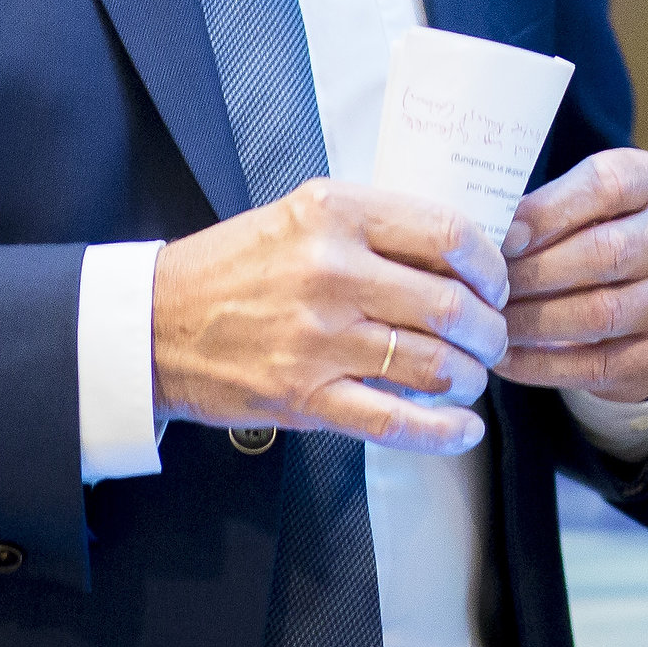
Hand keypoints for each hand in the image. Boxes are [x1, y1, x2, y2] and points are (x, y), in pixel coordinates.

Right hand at [151, 183, 507, 454]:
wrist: (153, 324)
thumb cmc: (234, 268)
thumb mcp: (302, 215)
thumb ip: (374, 226)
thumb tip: (458, 252)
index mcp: (335, 214)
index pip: (447, 234)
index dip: (489, 265)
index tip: (494, 282)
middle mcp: (331, 272)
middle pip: (450, 305)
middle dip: (488, 329)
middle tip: (490, 337)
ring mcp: (318, 339)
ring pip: (433, 365)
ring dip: (470, 377)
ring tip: (469, 377)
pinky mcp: (305, 397)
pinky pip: (395, 421)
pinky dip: (442, 432)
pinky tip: (462, 429)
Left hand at [497, 148, 647, 402]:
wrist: (645, 292)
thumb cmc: (591, 232)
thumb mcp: (577, 202)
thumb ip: (540, 208)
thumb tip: (482, 232)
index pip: (605, 186)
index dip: (549, 211)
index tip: (504, 236)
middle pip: (605, 252)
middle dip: (535, 272)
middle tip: (485, 287)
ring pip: (601, 312)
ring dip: (535, 322)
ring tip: (491, 322)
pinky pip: (598, 363)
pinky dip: (543, 364)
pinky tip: (506, 357)